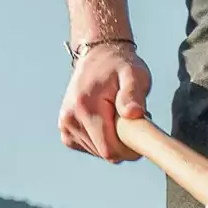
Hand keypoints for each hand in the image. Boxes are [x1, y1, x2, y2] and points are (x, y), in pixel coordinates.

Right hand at [60, 40, 151, 159]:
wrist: (98, 55)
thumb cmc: (119, 65)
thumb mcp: (134, 74)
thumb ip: (133, 94)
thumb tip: (133, 113)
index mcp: (86, 106)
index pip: (109, 149)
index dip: (130, 150)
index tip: (142, 135)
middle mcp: (71, 118)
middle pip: (104, 152)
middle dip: (123, 143)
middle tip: (131, 120)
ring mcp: (65, 125)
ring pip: (97, 151)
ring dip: (113, 141)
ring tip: (118, 117)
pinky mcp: (65, 129)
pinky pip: (88, 147)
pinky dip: (101, 140)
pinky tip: (106, 122)